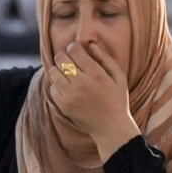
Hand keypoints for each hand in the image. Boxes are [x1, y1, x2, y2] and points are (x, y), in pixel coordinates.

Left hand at [46, 41, 139, 163]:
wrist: (110, 127)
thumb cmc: (117, 100)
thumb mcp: (119, 77)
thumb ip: (105, 58)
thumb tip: (91, 44)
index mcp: (96, 74)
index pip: (74, 50)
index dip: (73, 47)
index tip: (75, 50)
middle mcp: (81, 83)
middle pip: (60, 59)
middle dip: (63, 55)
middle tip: (68, 59)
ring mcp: (70, 95)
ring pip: (53, 73)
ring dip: (57, 69)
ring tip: (65, 73)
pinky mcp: (64, 106)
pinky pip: (52, 89)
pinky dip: (57, 86)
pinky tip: (66, 88)